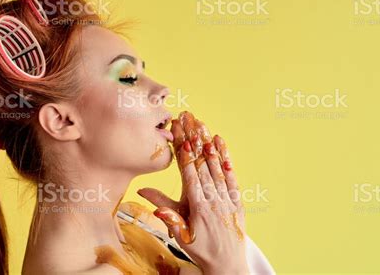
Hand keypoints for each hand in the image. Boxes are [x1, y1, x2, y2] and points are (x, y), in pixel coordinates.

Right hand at [138, 111, 247, 274]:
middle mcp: (213, 198)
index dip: (183, 149)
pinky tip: (220, 142)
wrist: (227, 263)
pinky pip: (231, 175)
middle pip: (202, 163)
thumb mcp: (179, 233)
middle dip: (194, 138)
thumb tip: (143, 193)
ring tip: (201, 123)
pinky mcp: (236, 199)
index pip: (189, 171)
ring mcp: (226, 197)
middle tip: (188, 118)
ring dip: (208, 143)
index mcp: (197, 205)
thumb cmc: (200, 248)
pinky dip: (225, 157)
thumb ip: (165, 212)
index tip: (178, 131)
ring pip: (216, 165)